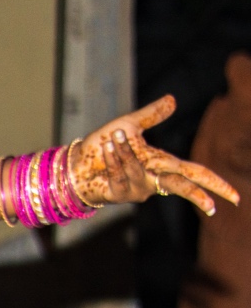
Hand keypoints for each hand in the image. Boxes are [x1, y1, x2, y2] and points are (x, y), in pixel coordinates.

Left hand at [70, 96, 238, 216]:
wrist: (74, 163)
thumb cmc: (100, 147)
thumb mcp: (129, 125)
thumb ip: (152, 115)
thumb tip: (173, 99)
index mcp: (161, 164)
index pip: (194, 174)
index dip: (213, 184)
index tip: (233, 198)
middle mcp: (153, 180)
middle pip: (183, 187)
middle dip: (198, 196)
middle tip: (214, 208)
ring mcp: (137, 189)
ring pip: (141, 170)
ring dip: (125, 152)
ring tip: (112, 139)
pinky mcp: (120, 194)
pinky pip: (123, 173)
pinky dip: (115, 157)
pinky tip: (106, 149)